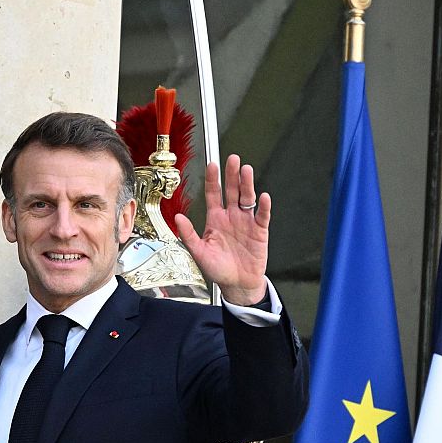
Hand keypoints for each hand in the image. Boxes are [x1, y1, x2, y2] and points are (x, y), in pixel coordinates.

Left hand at [174, 154, 271, 305]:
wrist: (237, 283)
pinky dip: (263, 206)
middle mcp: (231, 217)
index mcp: (215, 219)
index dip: (212, 180)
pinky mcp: (259, 231)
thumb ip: (189, 234)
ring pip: (247, 198)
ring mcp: (246, 222)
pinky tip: (263, 197)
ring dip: (247, 184)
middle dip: (232, 175)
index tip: (211, 165)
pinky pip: (262, 216)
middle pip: (231, 191)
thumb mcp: (199, 252)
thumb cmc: (218, 268)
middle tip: (233, 159)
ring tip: (246, 170)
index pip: (213, 194)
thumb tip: (178, 218)